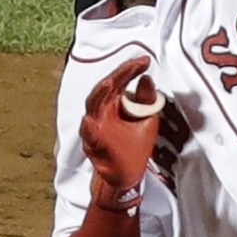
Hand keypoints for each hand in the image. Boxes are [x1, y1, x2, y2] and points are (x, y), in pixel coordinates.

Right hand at [81, 57, 160, 209]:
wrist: (126, 174)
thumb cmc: (134, 146)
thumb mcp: (147, 120)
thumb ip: (148, 100)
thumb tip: (147, 78)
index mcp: (114, 103)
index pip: (120, 81)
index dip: (131, 70)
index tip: (145, 61)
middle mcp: (102, 111)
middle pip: (106, 87)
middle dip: (119, 75)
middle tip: (133, 66)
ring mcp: (94, 126)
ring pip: (93, 105)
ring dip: (100, 93)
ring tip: (109, 82)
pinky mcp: (92, 143)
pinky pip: (88, 133)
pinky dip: (89, 127)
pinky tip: (91, 121)